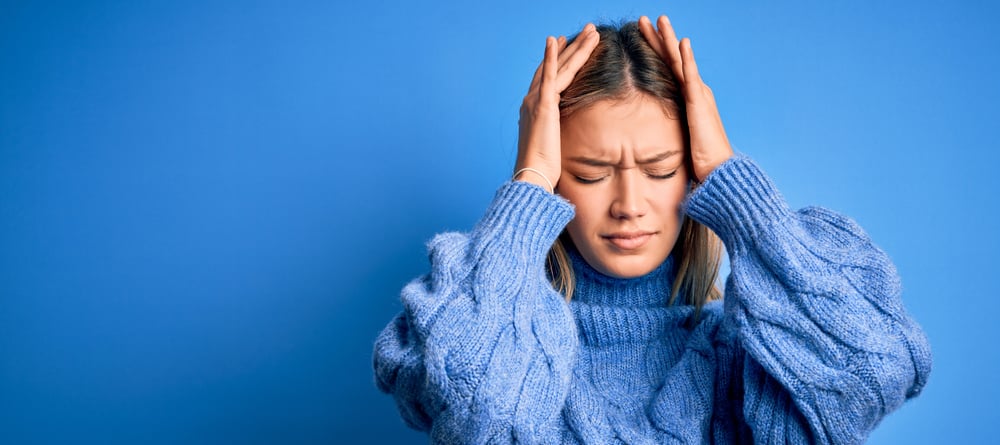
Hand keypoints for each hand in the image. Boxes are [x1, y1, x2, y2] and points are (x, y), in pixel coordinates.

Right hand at [515, 23, 599, 191]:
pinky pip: (549, 75)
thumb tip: (567, 142)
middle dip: (571, 48)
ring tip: (590, 31)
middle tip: (586, 31)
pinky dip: (551, 56)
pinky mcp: (542, 105)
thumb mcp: (554, 148)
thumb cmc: (544, 170)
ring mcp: (536, 101)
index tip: (567, 45)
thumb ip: (559, 136)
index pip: (549, 79)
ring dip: (575, 47)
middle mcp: (532, 101)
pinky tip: (555, 39)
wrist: (533, 176)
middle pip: (555, 67)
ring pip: (559, 67)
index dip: (559, 60)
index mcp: (535, 111)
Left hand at [638, 15, 732, 183]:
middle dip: (659, 37)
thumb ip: (665, 129)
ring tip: (660, 20)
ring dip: (670, 39)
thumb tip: (643, 133)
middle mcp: (694, 92)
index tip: (642, 35)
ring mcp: (698, 95)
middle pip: (672, 58)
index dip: (655, 51)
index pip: (668, 68)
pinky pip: (691, 77)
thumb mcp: (677, 138)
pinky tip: (682, 43)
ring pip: (680, 61)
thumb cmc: (698, 160)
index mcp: (688, 99)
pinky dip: (687, 59)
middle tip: (645, 19)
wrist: (718, 171)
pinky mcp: (700, 104)